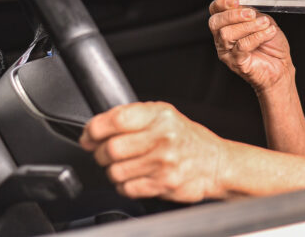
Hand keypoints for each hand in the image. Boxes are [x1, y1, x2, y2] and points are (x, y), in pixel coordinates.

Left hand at [79, 102, 227, 201]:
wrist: (215, 163)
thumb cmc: (186, 139)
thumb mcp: (164, 116)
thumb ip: (132, 117)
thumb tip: (93, 129)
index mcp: (161, 115)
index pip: (117, 119)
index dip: (95, 128)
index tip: (89, 135)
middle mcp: (163, 137)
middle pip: (111, 148)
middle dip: (100, 153)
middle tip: (105, 152)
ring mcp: (163, 162)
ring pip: (115, 170)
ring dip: (113, 170)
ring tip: (125, 165)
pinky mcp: (162, 184)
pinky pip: (126, 188)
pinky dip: (124, 185)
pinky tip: (135, 176)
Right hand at [208, 0, 292, 92]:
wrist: (281, 66)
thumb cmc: (271, 45)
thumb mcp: (261, 20)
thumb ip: (250, 12)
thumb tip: (244, 4)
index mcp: (227, 25)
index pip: (215, 11)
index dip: (221, 2)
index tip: (235, 0)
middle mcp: (223, 39)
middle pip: (215, 22)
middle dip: (233, 15)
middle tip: (251, 14)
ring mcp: (228, 52)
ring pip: (227, 33)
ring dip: (249, 26)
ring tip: (265, 24)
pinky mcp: (237, 62)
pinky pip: (241, 46)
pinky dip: (257, 36)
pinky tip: (268, 33)